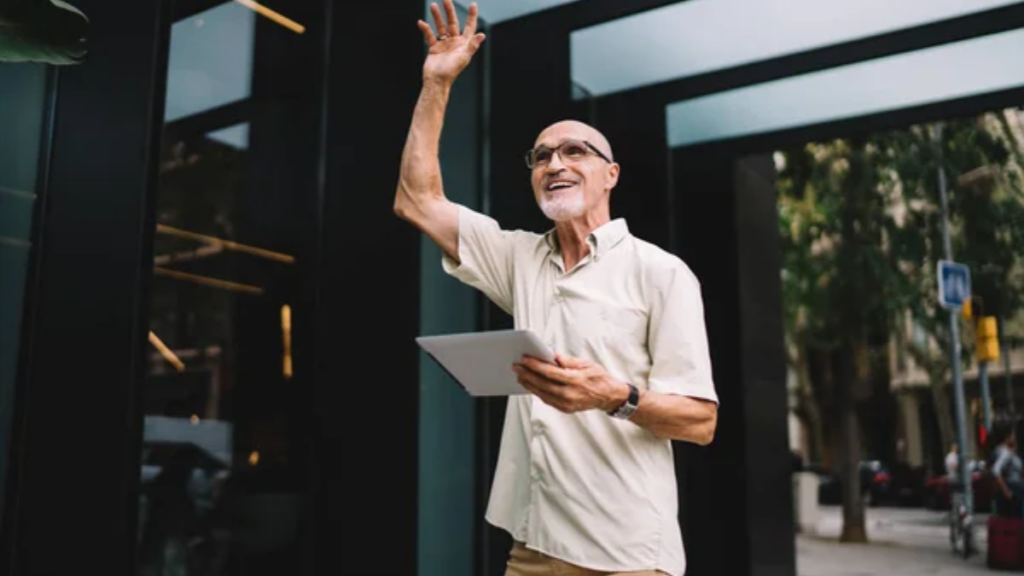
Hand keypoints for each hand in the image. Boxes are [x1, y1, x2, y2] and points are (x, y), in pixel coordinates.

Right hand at [418, 0, 485, 85]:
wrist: (436, 81)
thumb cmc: (451, 71)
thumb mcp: (464, 57)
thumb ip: (472, 45)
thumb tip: (482, 35)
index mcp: (463, 44)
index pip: (469, 27)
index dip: (472, 16)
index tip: (473, 4)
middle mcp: (454, 43)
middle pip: (452, 23)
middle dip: (449, 11)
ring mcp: (444, 45)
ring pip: (440, 27)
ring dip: (437, 17)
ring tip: (433, 5)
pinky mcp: (434, 48)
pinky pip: (429, 36)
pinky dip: (425, 29)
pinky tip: (421, 23)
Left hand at [512, 353, 630, 413]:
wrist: (610, 396)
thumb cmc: (600, 378)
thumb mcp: (587, 364)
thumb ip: (568, 361)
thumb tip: (552, 356)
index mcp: (576, 380)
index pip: (551, 372)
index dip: (536, 365)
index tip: (525, 359)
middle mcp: (570, 394)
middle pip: (543, 384)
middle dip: (528, 375)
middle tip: (516, 367)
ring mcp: (568, 404)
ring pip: (543, 394)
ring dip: (529, 384)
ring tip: (520, 375)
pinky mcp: (566, 409)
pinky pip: (548, 400)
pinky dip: (538, 392)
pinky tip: (531, 385)